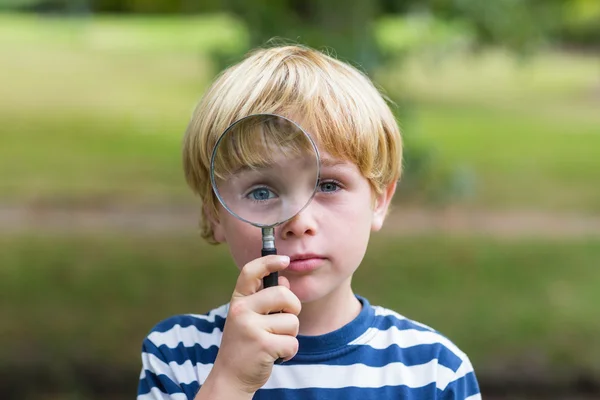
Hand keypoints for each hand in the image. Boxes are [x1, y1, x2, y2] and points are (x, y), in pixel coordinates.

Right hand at [210, 255, 300, 394]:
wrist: (230, 377)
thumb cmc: (245, 343)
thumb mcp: (248, 317)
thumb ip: (264, 298)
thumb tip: (285, 280)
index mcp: (238, 300)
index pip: (251, 271)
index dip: (269, 261)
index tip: (285, 259)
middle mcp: (241, 310)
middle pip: (283, 295)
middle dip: (293, 308)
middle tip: (285, 320)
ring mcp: (250, 328)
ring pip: (292, 321)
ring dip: (290, 335)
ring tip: (273, 342)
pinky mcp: (262, 346)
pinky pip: (293, 342)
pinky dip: (289, 352)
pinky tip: (275, 355)